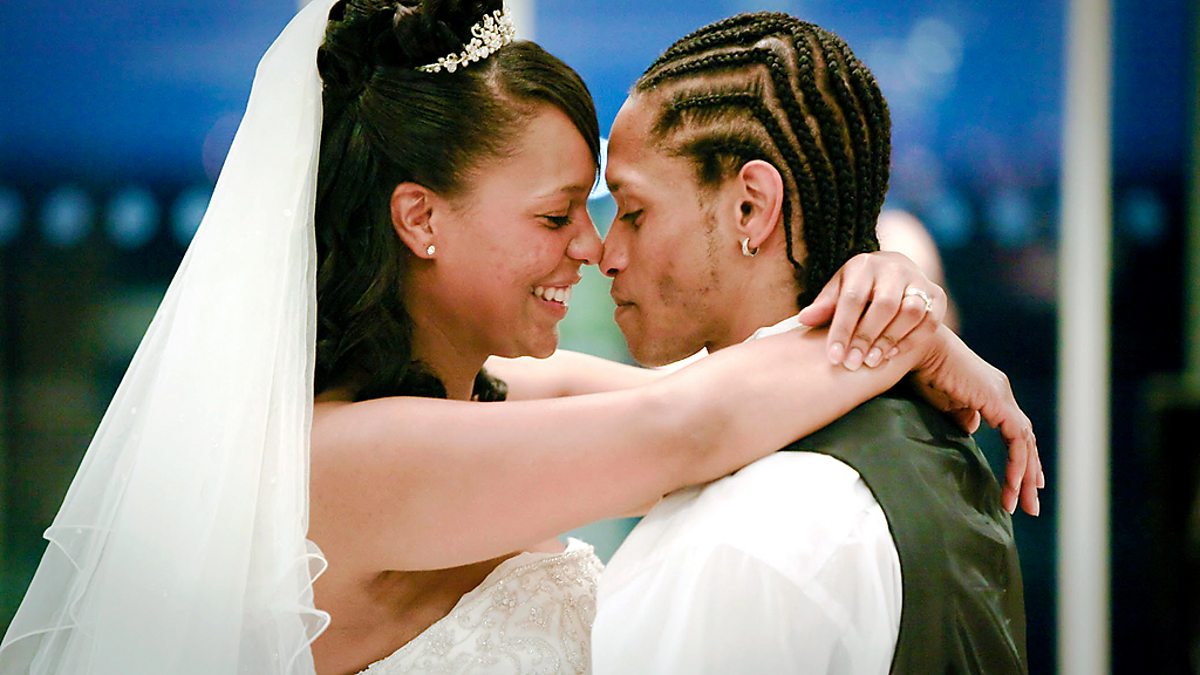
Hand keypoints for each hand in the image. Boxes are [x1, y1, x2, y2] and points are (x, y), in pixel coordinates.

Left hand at [796, 251, 946, 370]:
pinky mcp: (937, 295)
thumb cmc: (858, 287)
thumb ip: (825, 305)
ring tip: (872, 362)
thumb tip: (804, 319)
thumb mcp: (838, 291)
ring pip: (911, 312)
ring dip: (891, 339)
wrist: (895, 275)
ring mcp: (919, 280)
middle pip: (884, 305)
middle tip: (852, 363)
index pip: (852, 298)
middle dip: (867, 337)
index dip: (842, 329)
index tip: (833, 357)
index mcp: (864, 264)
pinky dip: (911, 340)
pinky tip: (891, 355)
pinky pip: (930, 321)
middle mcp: (895, 267)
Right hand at [910, 326, 1044, 515]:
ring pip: (1024, 443)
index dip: (1018, 457)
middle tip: (1030, 503)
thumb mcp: (942, 402)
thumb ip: (959, 416)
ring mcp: (1002, 396)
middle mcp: (1001, 393)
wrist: (917, 349)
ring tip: (1024, 504)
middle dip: (1029, 473)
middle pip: (1024, 439)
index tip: (1019, 483)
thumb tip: (970, 431)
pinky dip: (1017, 465)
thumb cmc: (920, 371)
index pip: (1013, 430)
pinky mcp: (998, 402)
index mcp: (990, 392)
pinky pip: (1016, 440)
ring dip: (1026, 476)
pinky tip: (1013, 486)